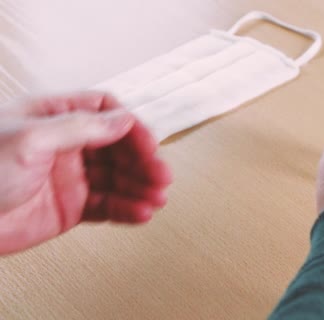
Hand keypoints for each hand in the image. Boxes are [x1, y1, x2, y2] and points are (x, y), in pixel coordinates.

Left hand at [0, 92, 171, 254]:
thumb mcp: (30, 139)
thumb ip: (81, 128)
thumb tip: (123, 119)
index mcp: (53, 119)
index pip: (103, 112)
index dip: (129, 126)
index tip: (147, 143)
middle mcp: (66, 146)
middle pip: (117, 147)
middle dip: (142, 161)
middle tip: (161, 175)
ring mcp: (70, 178)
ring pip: (117, 178)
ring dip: (140, 187)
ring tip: (157, 198)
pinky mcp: (71, 208)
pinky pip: (107, 206)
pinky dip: (127, 210)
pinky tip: (142, 212)